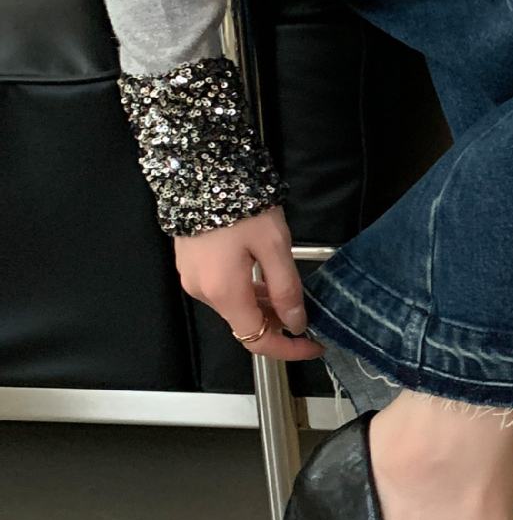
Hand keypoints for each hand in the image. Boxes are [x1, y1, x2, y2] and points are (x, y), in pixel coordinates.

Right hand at [173, 204, 323, 361]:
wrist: (202, 170)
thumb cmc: (242, 204)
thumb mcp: (275, 247)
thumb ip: (287, 289)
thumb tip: (297, 323)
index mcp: (224, 292)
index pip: (258, 340)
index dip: (289, 349)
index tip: (314, 345)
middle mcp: (203, 293)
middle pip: (246, 325)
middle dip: (279, 325)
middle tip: (309, 312)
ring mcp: (194, 279)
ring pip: (235, 308)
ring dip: (264, 307)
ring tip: (291, 294)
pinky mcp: (192, 266)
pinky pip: (224, 291)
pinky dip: (247, 293)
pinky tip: (264, 279)